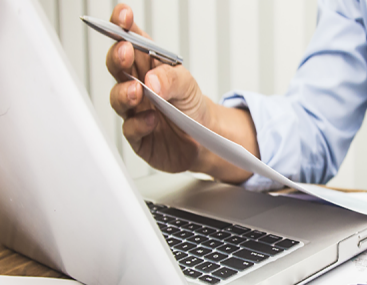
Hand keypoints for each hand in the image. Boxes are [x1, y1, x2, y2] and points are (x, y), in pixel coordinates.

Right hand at [105, 5, 258, 181]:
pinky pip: (131, 129)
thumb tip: (151, 80)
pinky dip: (140, 123)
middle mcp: (137, 86)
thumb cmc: (191, 106)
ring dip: (125, 92)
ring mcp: (134, 110)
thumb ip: (171, 79)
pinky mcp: (138, 134)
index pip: (131, 41)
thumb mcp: (188, 85)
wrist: (203, 139)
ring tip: (137, 91)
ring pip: (118, 98)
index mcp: (148, 66)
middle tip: (124, 52)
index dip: (122, 27)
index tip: (123, 16)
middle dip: (117, 56)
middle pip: (117, 66)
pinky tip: (152, 119)